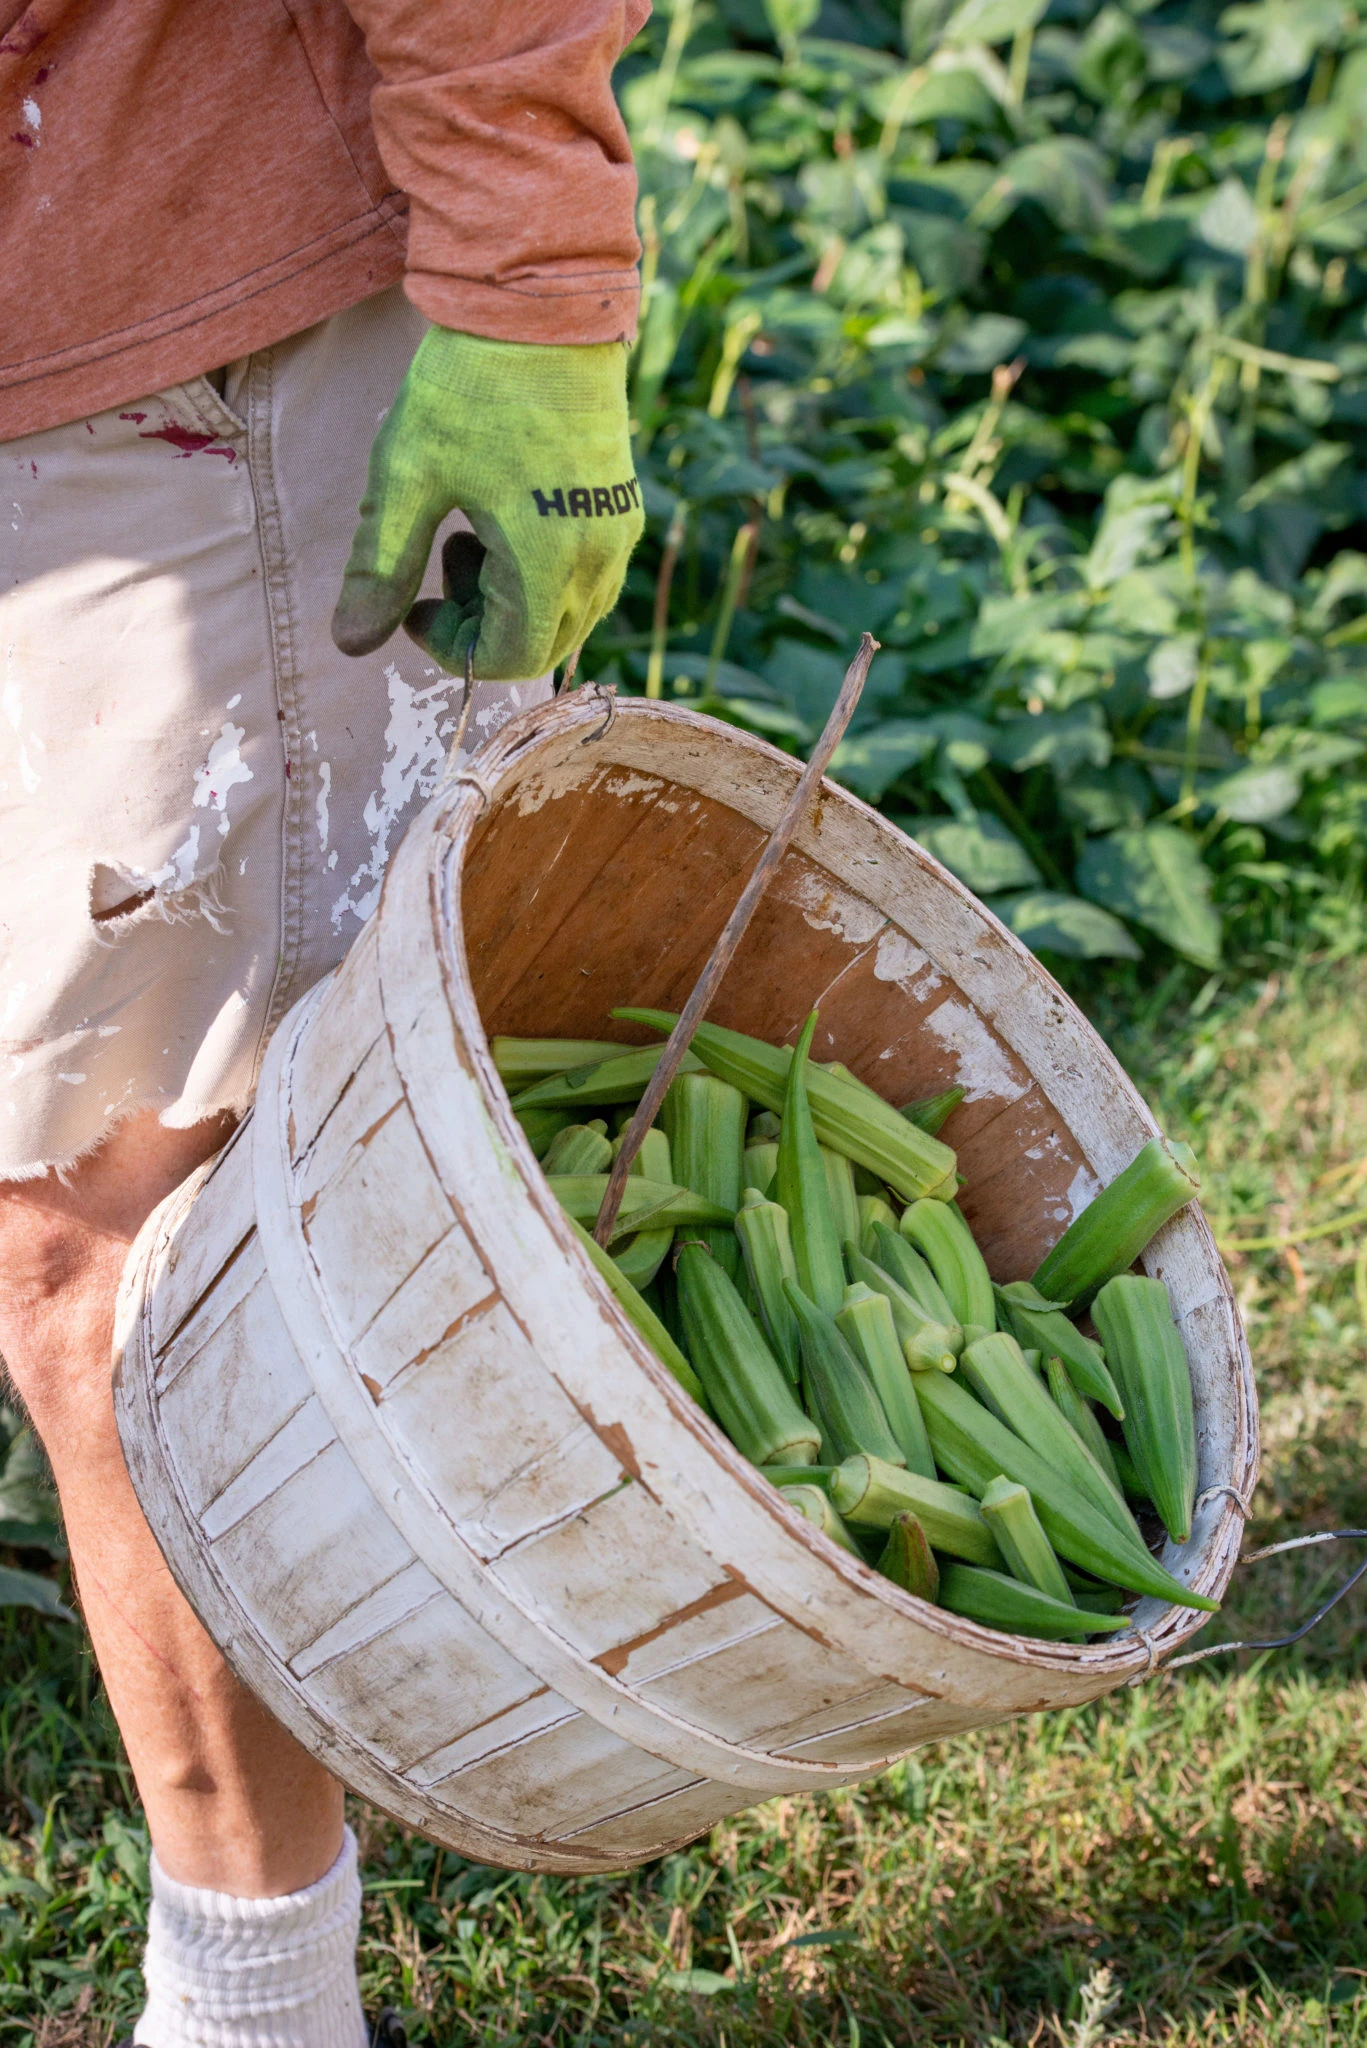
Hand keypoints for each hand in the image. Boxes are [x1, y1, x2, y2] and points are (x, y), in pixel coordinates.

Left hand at [331, 326, 643, 679]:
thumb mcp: (407, 476)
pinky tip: (501, 518)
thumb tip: (351, 645)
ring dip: (509, 605)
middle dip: (481, 630)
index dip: (453, 650)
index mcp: (547, 558)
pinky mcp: (620, 509)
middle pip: (543, 647)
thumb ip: (380, 567)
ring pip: (567, 616)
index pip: (512, 658)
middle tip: (438, 566)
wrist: (539, 306)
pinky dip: (539, 577)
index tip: (413, 607)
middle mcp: (596, 557)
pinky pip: (585, 579)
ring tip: (467, 536)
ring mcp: (615, 533)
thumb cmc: (469, 386)